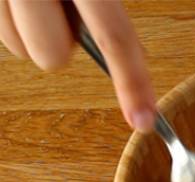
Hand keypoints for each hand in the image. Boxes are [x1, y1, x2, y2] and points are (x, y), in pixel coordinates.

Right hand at [0, 0, 154, 130]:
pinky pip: (2, 36)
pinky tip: (22, 3)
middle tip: (65, 13)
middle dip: (61, 45)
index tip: (144, 121)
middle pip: (53, 57)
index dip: (132, 84)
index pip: (114, 39)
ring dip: (33, 34)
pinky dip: (12, 23)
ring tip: (40, 3)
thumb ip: (106, 8)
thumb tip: (130, 54)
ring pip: (22, 50)